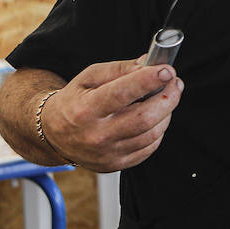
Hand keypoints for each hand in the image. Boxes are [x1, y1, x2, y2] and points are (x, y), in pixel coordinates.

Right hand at [40, 57, 183, 171]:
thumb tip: (150, 63)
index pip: (121, 94)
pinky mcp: (116, 165)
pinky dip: (159, 129)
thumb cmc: (75, 101)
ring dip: (167, 112)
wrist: (54, 135)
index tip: (167, 70)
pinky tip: (156, 117)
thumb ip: (120, 69)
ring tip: (166, 97)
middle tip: (175, 82)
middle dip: (168, 97)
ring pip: (152, 133)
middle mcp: (96, 135)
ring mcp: (107, 154)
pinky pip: (149, 147)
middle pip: (145, 118)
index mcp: (85, 109)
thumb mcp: (89, 77)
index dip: (148, 80)